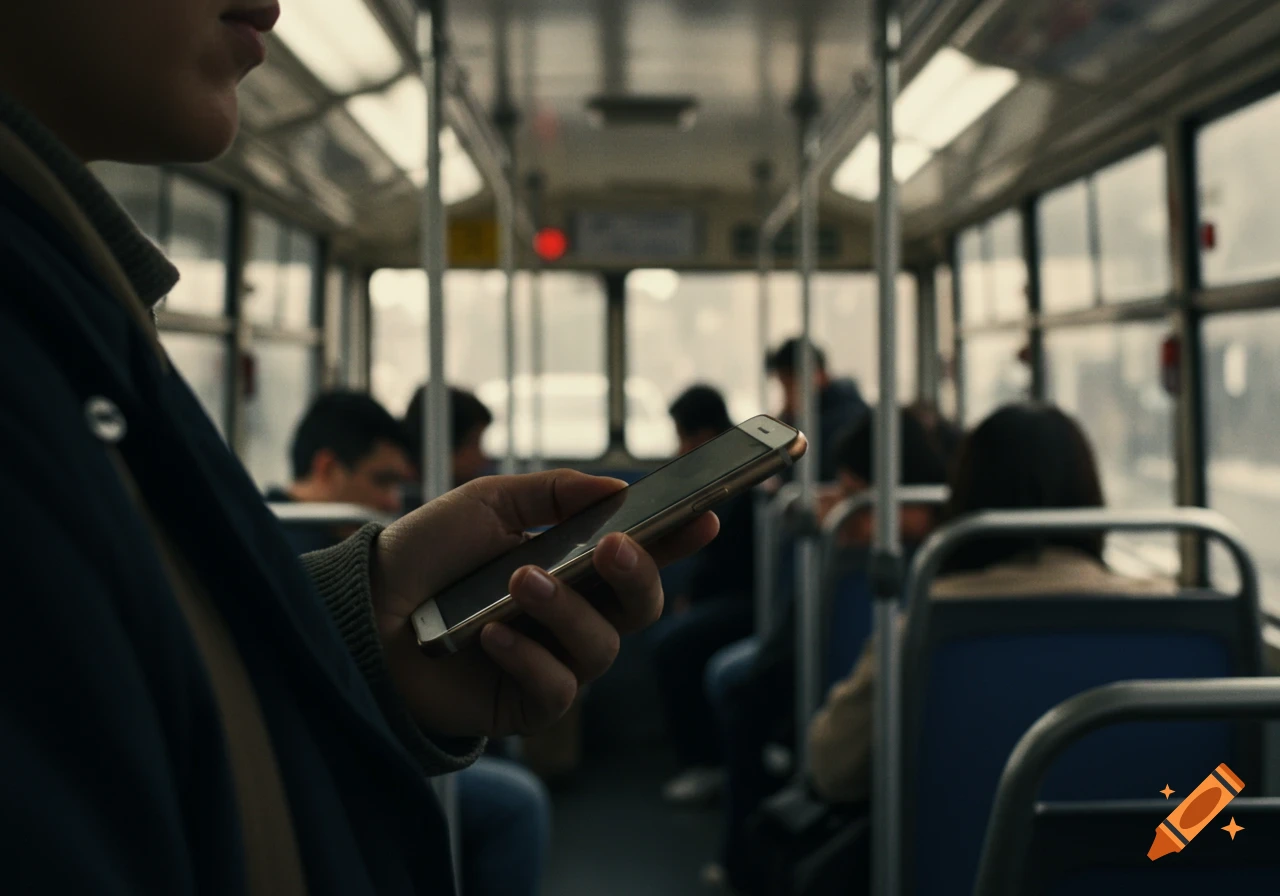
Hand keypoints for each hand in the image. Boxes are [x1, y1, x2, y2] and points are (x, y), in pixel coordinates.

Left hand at [369, 470, 718, 737]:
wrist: (364, 610)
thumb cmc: (427, 554)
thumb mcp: (487, 502)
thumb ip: (552, 492)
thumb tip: (616, 488)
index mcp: (573, 565)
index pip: (640, 555)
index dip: (678, 540)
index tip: (705, 517)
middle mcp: (573, 615)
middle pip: (641, 607)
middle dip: (639, 576)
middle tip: (613, 547)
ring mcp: (552, 661)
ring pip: (603, 647)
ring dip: (568, 611)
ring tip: (521, 583)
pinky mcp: (525, 704)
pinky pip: (558, 689)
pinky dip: (528, 659)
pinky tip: (491, 636)